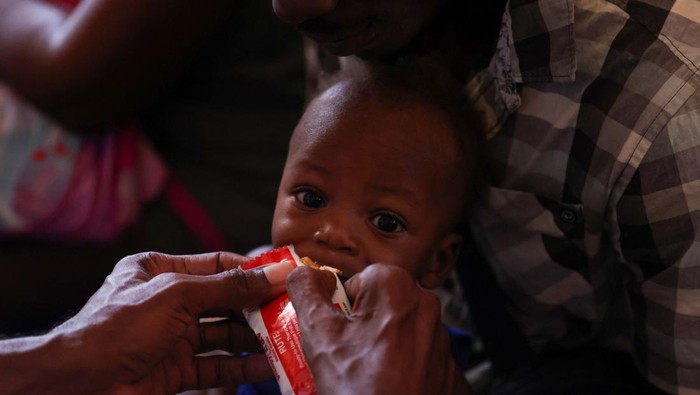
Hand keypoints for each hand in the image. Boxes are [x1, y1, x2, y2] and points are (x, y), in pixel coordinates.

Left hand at [35, 251, 293, 393]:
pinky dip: (241, 366)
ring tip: (287, 340)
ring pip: (224, 336)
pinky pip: (216, 365)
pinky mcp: (174, 371)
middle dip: (258, 308)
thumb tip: (277, 272)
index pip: (217, 265)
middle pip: (225, 302)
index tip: (286, 276)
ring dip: (254, 340)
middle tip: (293, 312)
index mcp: (160, 272)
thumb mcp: (178, 296)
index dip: (252, 271)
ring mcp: (172, 339)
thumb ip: (230, 286)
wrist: (75, 385)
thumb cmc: (116, 329)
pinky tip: (266, 365)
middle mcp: (168, 303)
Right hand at [287, 263, 470, 394]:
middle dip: (358, 328)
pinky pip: (416, 356)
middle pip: (377, 306)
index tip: (334, 334)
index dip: (338, 310)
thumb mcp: (320, 337)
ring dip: (378, 347)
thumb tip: (300, 271)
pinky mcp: (448, 367)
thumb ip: (306, 293)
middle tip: (344, 357)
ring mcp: (440, 337)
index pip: (355, 282)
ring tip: (362, 376)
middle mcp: (425, 305)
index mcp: (396, 286)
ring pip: (396, 331)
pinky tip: (385, 384)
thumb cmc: (362, 391)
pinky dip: (400, 366)